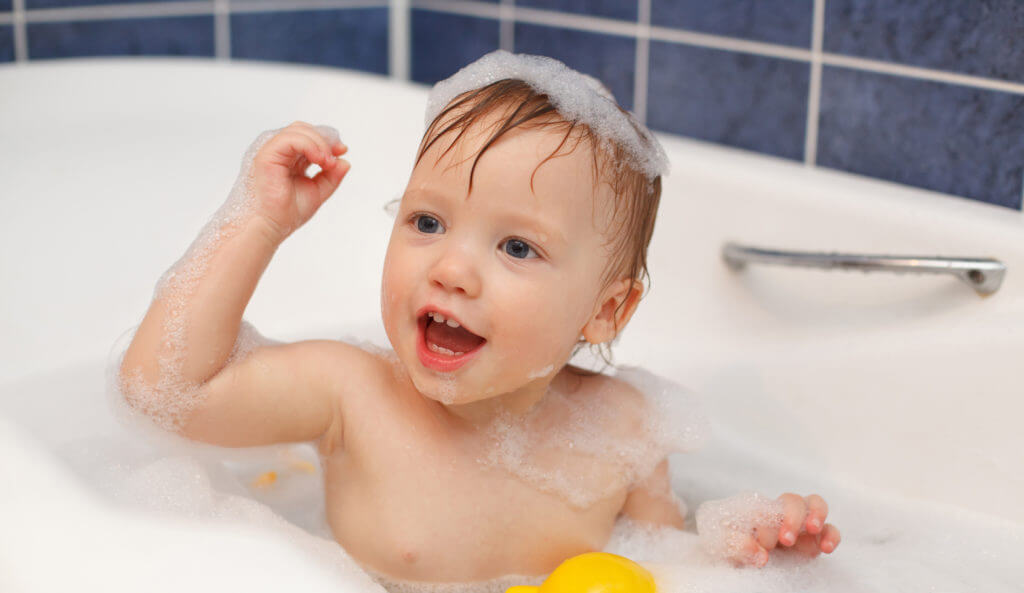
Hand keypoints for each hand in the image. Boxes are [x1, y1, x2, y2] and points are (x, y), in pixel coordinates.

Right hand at [250, 121, 349, 241]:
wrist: (272, 226)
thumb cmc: (288, 212)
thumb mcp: (318, 191)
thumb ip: (332, 176)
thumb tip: (345, 161)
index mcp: (290, 158)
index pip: (309, 136)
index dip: (327, 139)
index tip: (342, 150)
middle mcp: (280, 152)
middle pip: (304, 129)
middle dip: (324, 139)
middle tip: (337, 154)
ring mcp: (272, 152)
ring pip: (298, 130)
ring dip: (318, 142)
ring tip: (327, 162)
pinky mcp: (267, 155)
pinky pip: (290, 139)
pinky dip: (308, 145)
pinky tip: (319, 159)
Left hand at [740, 493, 840, 566]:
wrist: (738, 560)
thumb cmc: (730, 547)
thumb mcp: (724, 545)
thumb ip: (736, 545)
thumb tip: (761, 555)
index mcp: (756, 510)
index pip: (766, 506)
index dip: (767, 523)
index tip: (763, 545)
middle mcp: (780, 513)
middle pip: (792, 500)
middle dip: (792, 517)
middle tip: (786, 540)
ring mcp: (799, 524)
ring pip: (815, 505)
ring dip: (816, 514)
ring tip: (813, 529)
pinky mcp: (814, 540)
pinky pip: (829, 530)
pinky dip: (831, 536)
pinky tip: (826, 548)